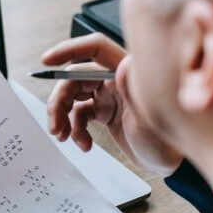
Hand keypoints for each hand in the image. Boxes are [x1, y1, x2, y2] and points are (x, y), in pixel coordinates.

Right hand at [41, 33, 182, 175]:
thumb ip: (134, 93)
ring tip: (61, 136)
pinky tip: (83, 144)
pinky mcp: (104, 111)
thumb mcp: (150, 122)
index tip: (47, 61)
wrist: (165, 164)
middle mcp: (114, 79)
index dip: (70, 49)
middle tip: (54, 124)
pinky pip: (79, 114)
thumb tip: (122, 65)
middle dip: (59, 99)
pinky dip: (75, 129)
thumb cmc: (165, 143)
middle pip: (75, 77)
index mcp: (127, 72)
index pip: (96, 48)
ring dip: (62, 115)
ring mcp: (108, 95)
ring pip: (73, 95)